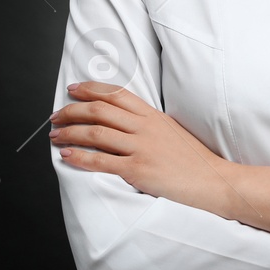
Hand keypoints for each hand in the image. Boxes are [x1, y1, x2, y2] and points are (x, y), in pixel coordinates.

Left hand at [52, 81, 237, 212]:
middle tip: (55, 116)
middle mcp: (145, 128)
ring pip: (96, 133)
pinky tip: (67, 156)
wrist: (214, 181)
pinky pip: (101, 161)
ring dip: (70, 132)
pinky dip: (80, 157)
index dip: (90, 89)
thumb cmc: (194, 160)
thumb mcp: (171, 131)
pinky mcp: (138, 170)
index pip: (116, 94)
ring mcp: (142, 148)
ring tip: (55, 136)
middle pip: (100, 110)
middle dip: (72, 110)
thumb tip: (123, 121)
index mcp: (153, 116)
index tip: (73, 90)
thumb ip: (148, 124)